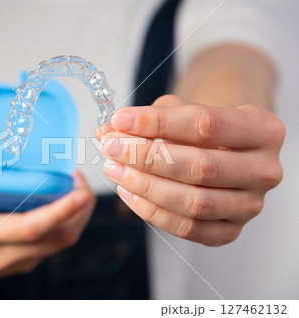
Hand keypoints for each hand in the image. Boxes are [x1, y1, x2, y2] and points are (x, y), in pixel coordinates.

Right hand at [0, 135, 95, 287]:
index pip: (31, 229)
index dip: (59, 212)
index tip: (79, 193)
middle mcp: (4, 255)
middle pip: (58, 239)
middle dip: (80, 212)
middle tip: (81, 183)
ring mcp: (15, 262)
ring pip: (59, 245)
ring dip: (75, 219)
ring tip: (75, 189)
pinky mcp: (20, 263)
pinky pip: (51, 246)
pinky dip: (64, 226)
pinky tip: (62, 204)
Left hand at [96, 95, 284, 245]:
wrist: (228, 150)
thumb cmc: (205, 128)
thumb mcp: (182, 110)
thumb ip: (149, 119)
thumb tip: (107, 131)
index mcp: (262, 130)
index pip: (206, 125)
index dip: (158, 123)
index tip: (121, 120)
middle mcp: (264, 170)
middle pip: (201, 167)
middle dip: (147, 158)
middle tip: (111, 147)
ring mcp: (250, 205)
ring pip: (194, 203)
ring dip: (145, 186)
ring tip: (114, 169)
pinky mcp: (231, 230)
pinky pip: (188, 228)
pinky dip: (152, 212)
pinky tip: (128, 192)